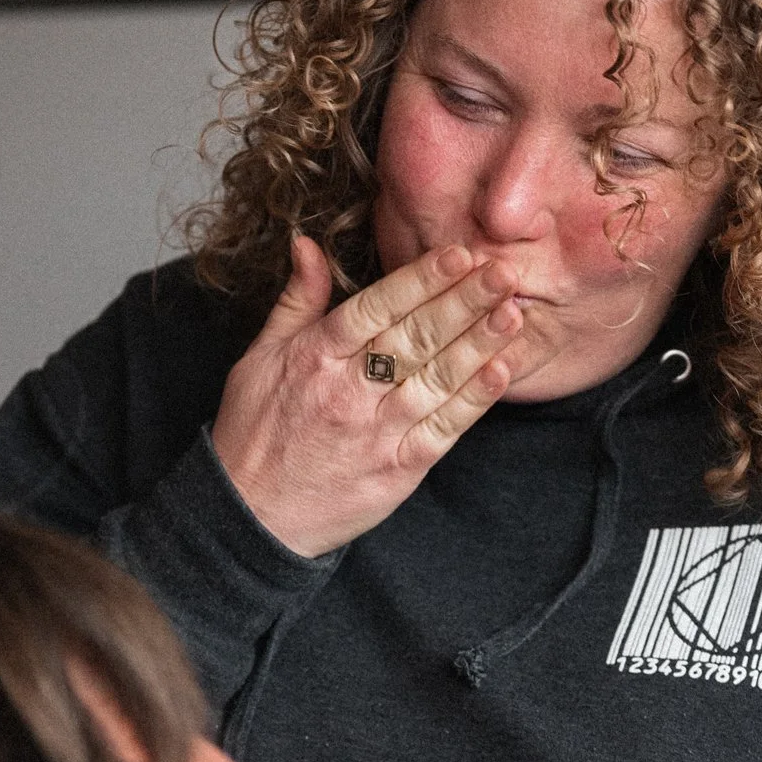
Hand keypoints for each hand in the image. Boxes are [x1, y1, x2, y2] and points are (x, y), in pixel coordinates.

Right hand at [210, 236, 531, 556]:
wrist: (250, 518)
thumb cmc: (253, 433)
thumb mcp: (259, 358)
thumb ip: (296, 300)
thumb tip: (307, 243)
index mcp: (315, 357)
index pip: (376, 308)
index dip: (421, 280)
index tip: (459, 254)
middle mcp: (348, 391)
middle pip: (415, 337)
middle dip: (463, 300)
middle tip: (503, 270)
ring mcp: (375, 433)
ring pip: (436, 379)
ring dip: (478, 343)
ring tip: (512, 311)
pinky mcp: (397, 470)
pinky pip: (442, 429)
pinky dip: (473, 400)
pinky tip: (500, 371)